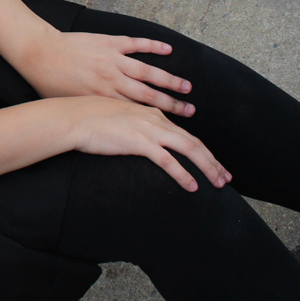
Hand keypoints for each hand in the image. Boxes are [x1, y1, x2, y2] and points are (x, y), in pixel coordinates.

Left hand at [16, 29, 195, 116]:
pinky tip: (168, 50)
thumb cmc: (50, 83)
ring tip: (187, 87)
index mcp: (105, 97)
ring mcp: (112, 59)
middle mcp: (113, 80)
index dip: (158, 119)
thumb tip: (109, 119)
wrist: (39, 55)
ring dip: (169, 79)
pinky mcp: (108, 42)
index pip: (138, 110)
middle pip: (149, 94)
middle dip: (172, 103)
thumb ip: (95, 110)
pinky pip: (135, 44)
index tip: (176, 126)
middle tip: (191, 109)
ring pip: (147, 71)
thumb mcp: (74, 103)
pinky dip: (152, 46)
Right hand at [68, 96, 231, 190]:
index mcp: (152, 114)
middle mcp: (155, 120)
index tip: (214, 165)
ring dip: (207, 167)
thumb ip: (135, 128)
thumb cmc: (89, 120)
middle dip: (213, 161)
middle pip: (193, 142)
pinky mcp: (139, 142)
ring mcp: (148, 130)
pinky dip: (182, 174)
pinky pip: (168, 160)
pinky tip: (192, 186)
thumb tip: (141, 141)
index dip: (203, 151)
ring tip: (218, 183)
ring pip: (188, 149)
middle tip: (226, 178)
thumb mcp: (118, 119)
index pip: (184, 134)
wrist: (74, 119)